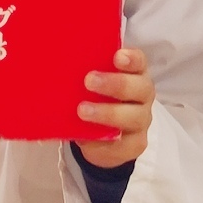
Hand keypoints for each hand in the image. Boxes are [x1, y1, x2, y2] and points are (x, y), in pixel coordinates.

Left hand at [75, 48, 155, 167]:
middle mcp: (143, 96)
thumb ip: (86, 73)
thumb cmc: (97, 99)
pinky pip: (123, 143)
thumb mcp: (93, 83)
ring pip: (133, 117)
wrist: (104, 138)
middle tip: (89, 81)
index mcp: (135, 74)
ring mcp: (141, 121)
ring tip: (82, 110)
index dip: (131, 59)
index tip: (117, 57)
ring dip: (107, 113)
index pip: (140, 62)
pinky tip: (87, 137)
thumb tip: (59, 63)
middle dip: (116, 84)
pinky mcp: (134, 145)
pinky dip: (104, 141)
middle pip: (140, 88)